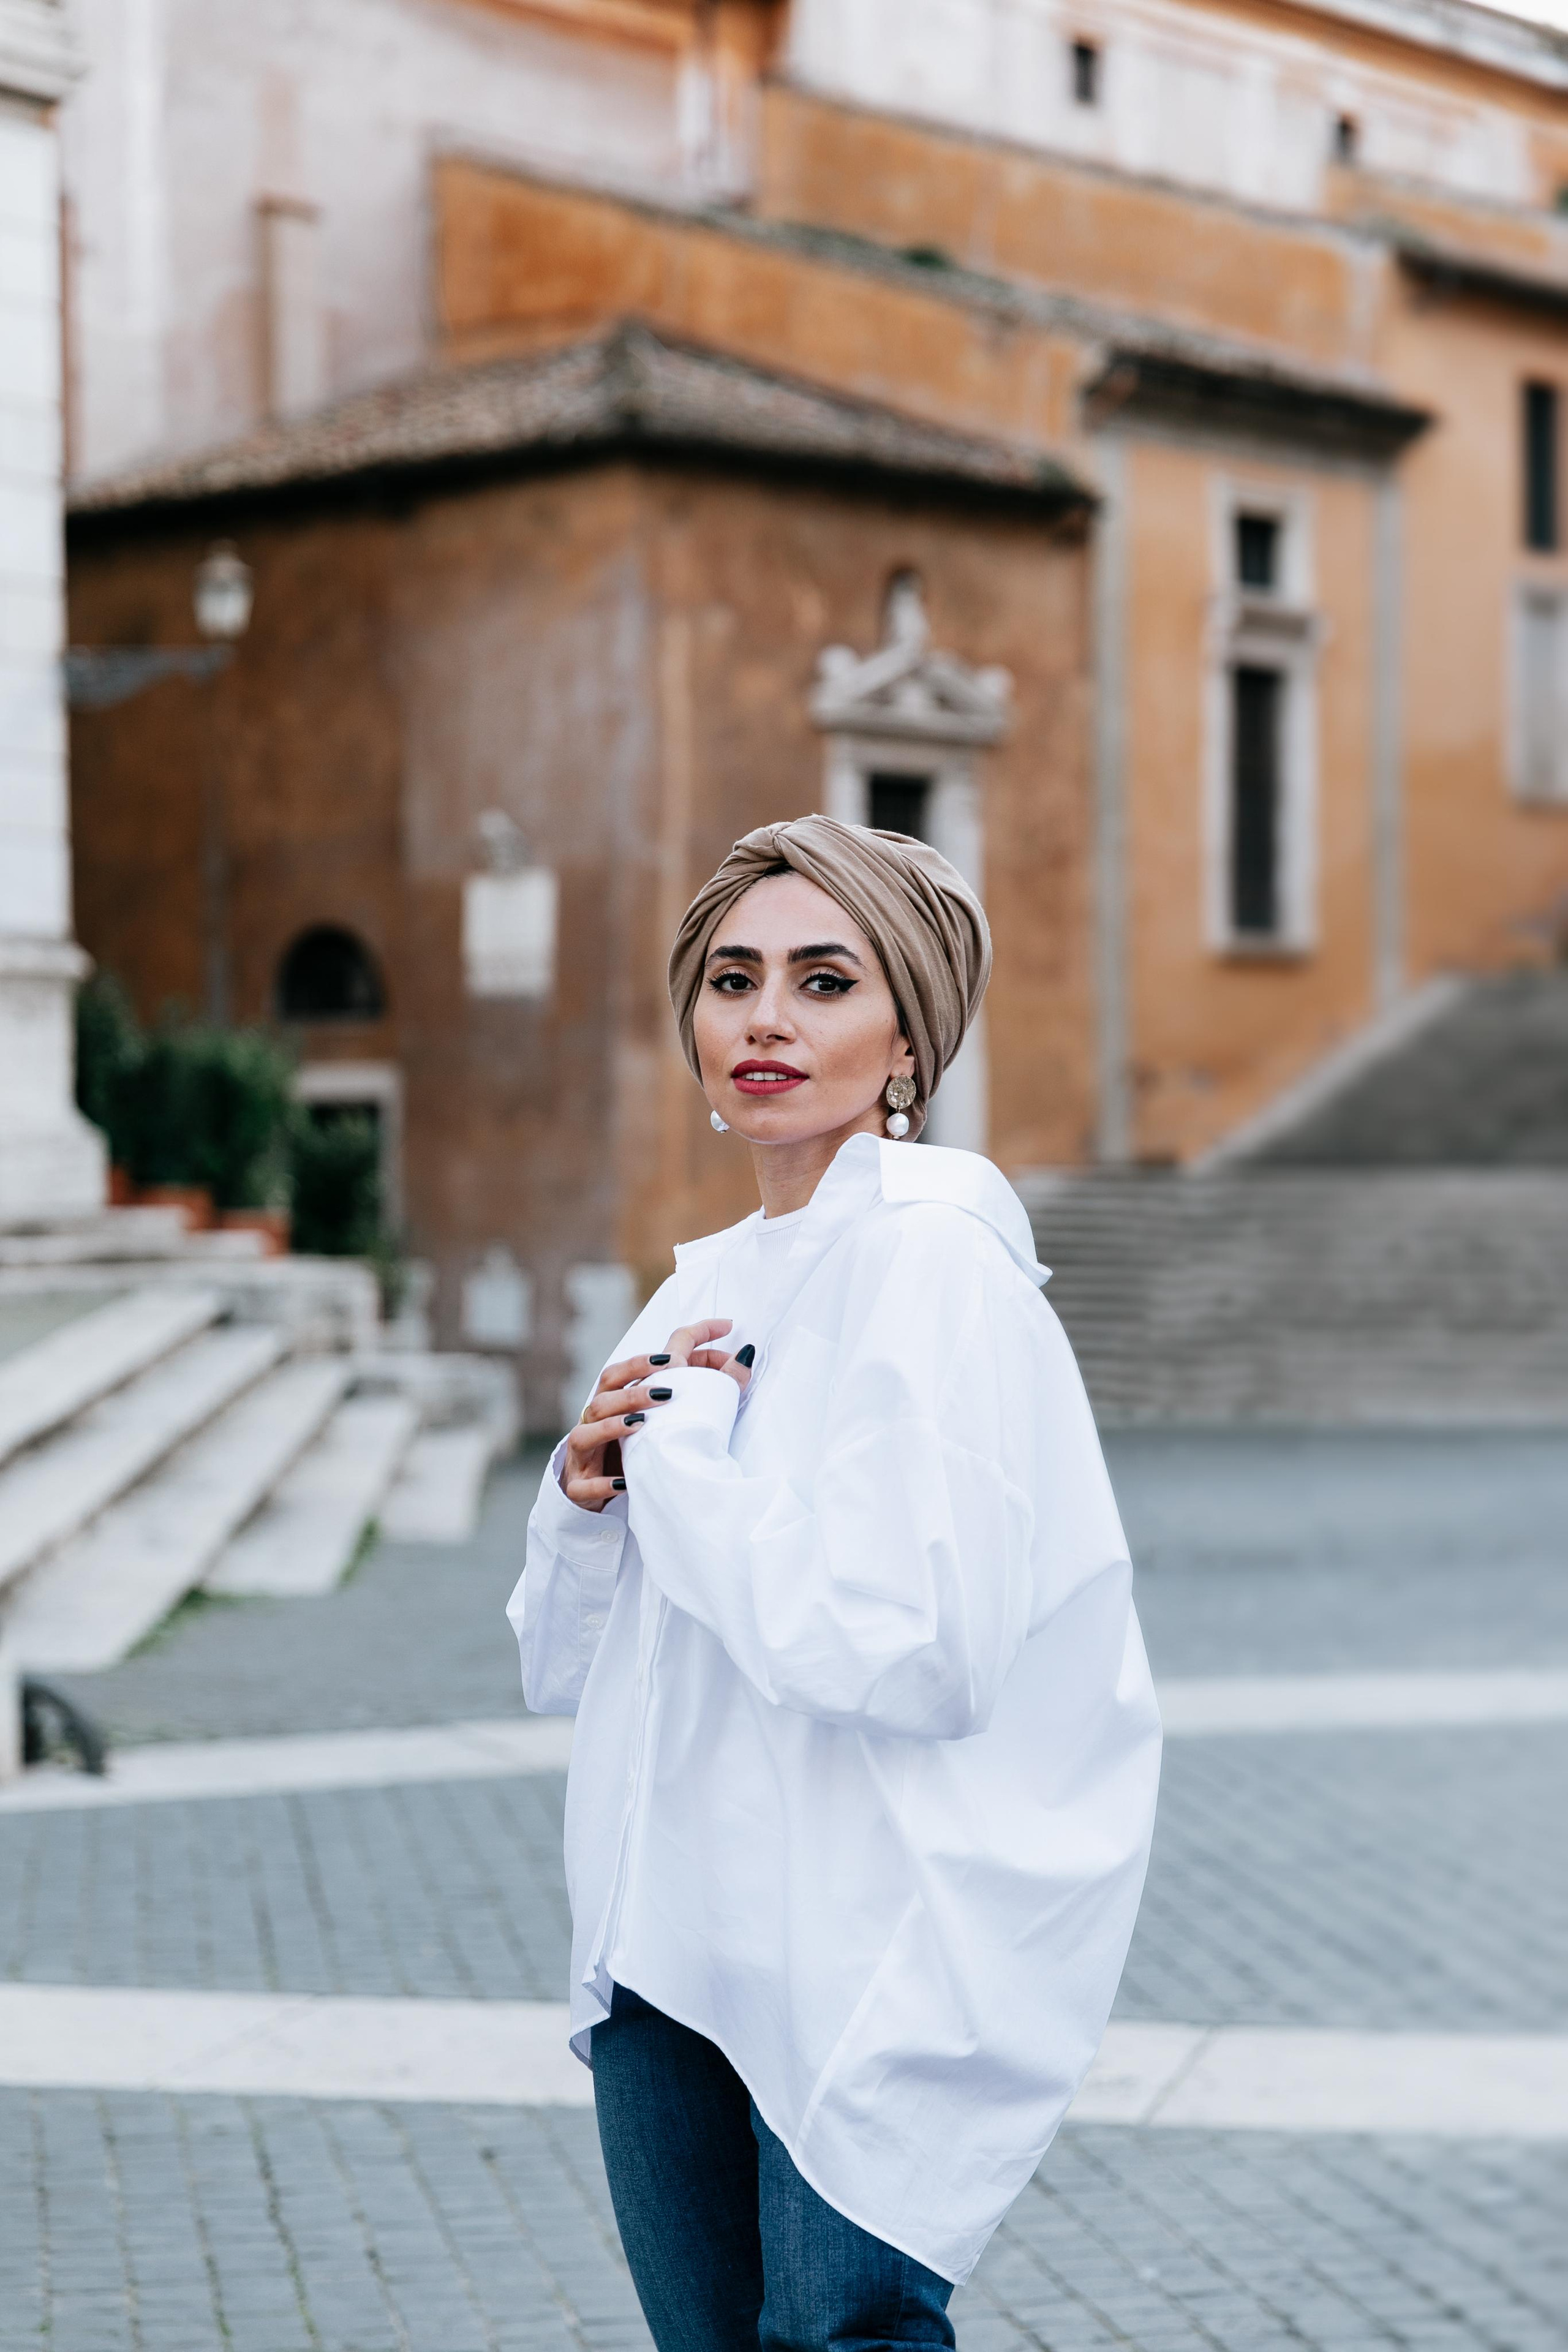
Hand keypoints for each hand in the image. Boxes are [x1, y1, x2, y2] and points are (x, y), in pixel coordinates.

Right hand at [560, 1322, 752, 1512]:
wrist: (591, 1495)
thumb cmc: (633, 1450)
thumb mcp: (660, 1421)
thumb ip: (697, 1392)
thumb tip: (744, 1358)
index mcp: (614, 1401)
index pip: (627, 1367)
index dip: (654, 1353)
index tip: (715, 1330)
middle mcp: (595, 1420)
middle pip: (605, 1390)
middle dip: (634, 1381)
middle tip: (670, 1380)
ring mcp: (584, 1453)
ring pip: (587, 1431)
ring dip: (614, 1424)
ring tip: (643, 1423)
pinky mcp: (580, 1487)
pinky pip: (585, 1484)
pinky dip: (604, 1482)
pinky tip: (625, 1482)